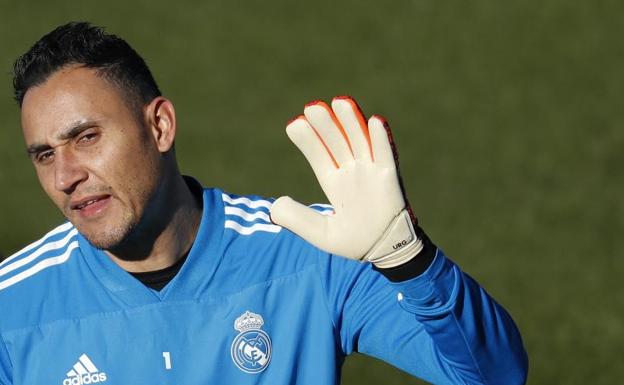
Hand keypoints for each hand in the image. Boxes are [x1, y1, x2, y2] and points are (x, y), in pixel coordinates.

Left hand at [270, 96, 422, 267]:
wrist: (386, 253)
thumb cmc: (354, 242)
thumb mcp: (320, 233)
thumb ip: (298, 219)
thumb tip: (274, 206)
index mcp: (334, 183)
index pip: (319, 156)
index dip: (308, 140)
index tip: (294, 124)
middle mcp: (352, 172)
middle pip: (337, 142)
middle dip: (326, 125)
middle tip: (312, 106)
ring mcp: (371, 173)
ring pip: (360, 142)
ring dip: (351, 122)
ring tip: (340, 102)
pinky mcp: (390, 179)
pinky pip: (385, 155)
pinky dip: (381, 139)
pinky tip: (374, 121)